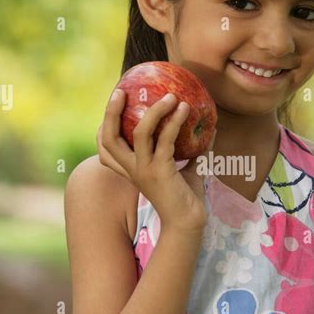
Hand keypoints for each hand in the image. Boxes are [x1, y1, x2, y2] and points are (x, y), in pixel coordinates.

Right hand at [96, 88, 215, 233]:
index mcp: (131, 169)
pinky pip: (166, 139)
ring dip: (155, 110)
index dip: (103, 126)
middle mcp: (132, 168)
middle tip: (121, 91)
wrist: (188, 222)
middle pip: (108, 138)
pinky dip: (175, 121)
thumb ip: (192, 151)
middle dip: (111, 112)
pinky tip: (186, 109)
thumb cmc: (185, 197)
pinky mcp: (160, 171)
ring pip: (140, 132)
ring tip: (171, 96)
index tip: (113, 104)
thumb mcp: (185, 170)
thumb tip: (210, 129)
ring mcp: (144, 169)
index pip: (104, 148)